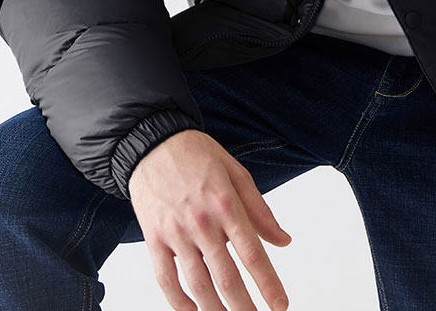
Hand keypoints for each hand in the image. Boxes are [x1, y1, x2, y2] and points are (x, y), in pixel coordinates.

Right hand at [128, 129, 291, 310]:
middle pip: (226, 276)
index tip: (280, 304)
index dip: (268, 283)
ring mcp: (176, 232)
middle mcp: (202, 222)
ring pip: (198, 283)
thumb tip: (283, 240)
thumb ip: (260, 210)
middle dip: (244, 306)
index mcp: (226, 204)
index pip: (252, 252)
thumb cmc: (197, 154)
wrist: (153, 142)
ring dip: (214, 310)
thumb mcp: (236, 172)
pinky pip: (165, 278)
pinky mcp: (154, 238)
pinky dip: (178, 301)